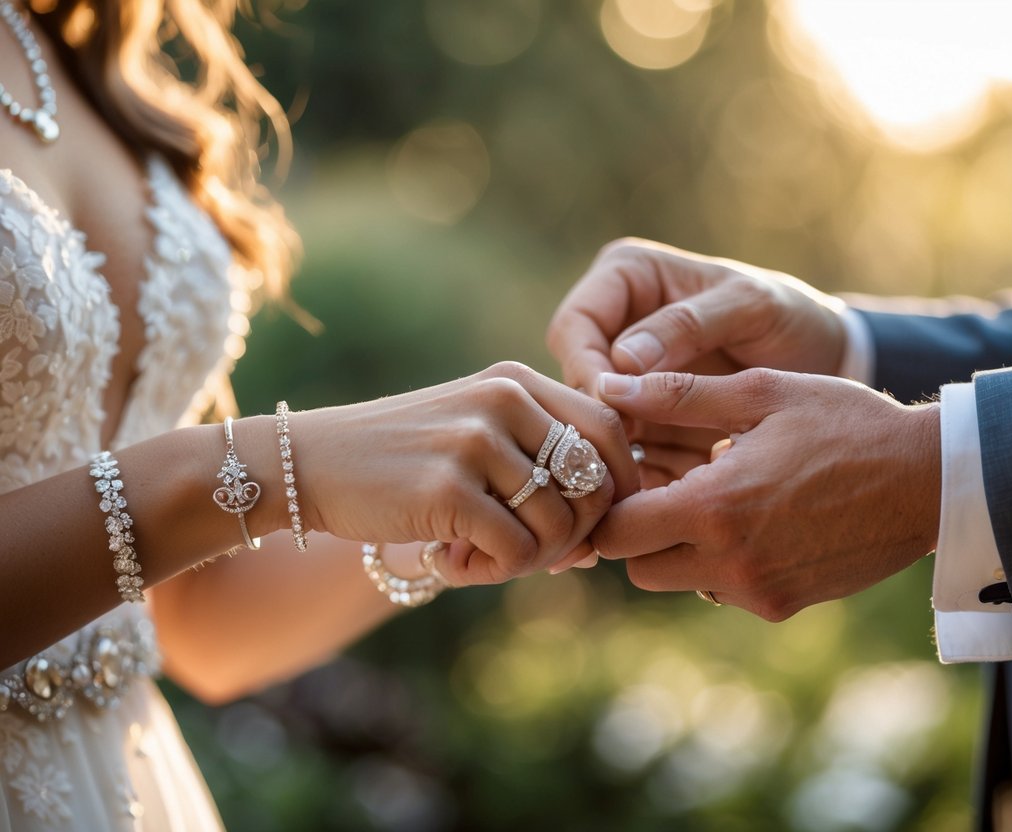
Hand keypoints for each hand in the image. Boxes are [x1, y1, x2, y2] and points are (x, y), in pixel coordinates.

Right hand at [289, 362, 638, 584]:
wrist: (309, 464)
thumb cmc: (402, 461)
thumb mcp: (476, 439)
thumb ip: (536, 474)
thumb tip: (597, 546)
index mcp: (517, 381)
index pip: (609, 431)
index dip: (617, 487)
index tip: (590, 526)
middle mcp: (505, 400)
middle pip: (593, 485)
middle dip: (574, 536)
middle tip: (525, 553)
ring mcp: (476, 440)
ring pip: (559, 526)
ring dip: (527, 561)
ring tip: (476, 556)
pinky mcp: (448, 487)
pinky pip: (516, 551)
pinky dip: (491, 572)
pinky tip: (450, 563)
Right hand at [547, 238, 848, 484]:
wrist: (826, 358)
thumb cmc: (791, 316)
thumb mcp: (748, 307)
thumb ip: (688, 326)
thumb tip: (621, 361)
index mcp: (627, 278)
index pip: (576, 326)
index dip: (584, 368)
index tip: (609, 405)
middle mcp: (615, 325)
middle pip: (574, 379)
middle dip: (590, 420)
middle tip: (612, 458)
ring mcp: (626, 378)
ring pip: (590, 422)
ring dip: (604, 456)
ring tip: (624, 489)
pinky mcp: (643, 420)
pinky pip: (622, 450)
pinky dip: (631, 475)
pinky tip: (645, 501)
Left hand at [590, 369, 940, 620]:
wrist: (929, 480)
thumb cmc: (846, 423)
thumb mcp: (762, 392)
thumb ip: (678, 394)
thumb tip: (609, 388)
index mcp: (715, 506)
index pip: (617, 532)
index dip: (612, 503)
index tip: (628, 473)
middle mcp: (729, 562)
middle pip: (638, 567)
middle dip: (640, 531)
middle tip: (669, 486)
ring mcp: (758, 592)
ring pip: (679, 581)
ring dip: (681, 547)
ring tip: (721, 496)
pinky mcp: (784, 606)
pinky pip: (724, 590)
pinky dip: (724, 561)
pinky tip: (758, 519)